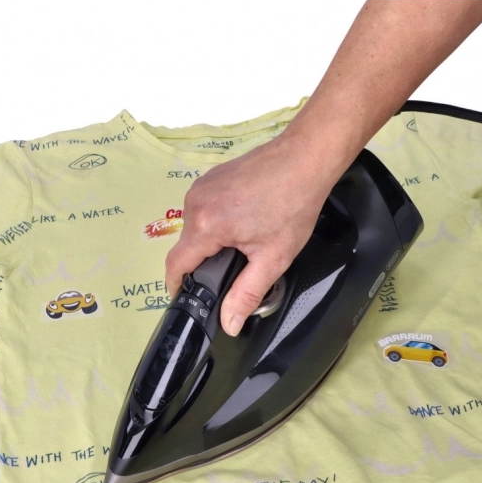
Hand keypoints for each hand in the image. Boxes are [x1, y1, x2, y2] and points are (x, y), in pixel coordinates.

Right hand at [165, 133, 337, 336]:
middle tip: (232, 269)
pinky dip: (215, 221)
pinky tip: (242, 222)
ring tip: (242, 243)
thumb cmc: (293, 205)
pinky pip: (203, 208)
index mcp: (206, 225)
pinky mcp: (210, 177)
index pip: (176, 264)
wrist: (305, 158)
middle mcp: (196, 203)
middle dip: (203, 263)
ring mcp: (201, 186)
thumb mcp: (272, 258)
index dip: (176, 286)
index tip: (182, 298)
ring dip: (211, 241)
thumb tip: (228, 324)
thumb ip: (246, 294)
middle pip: (186, 246)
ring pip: (194, 227)